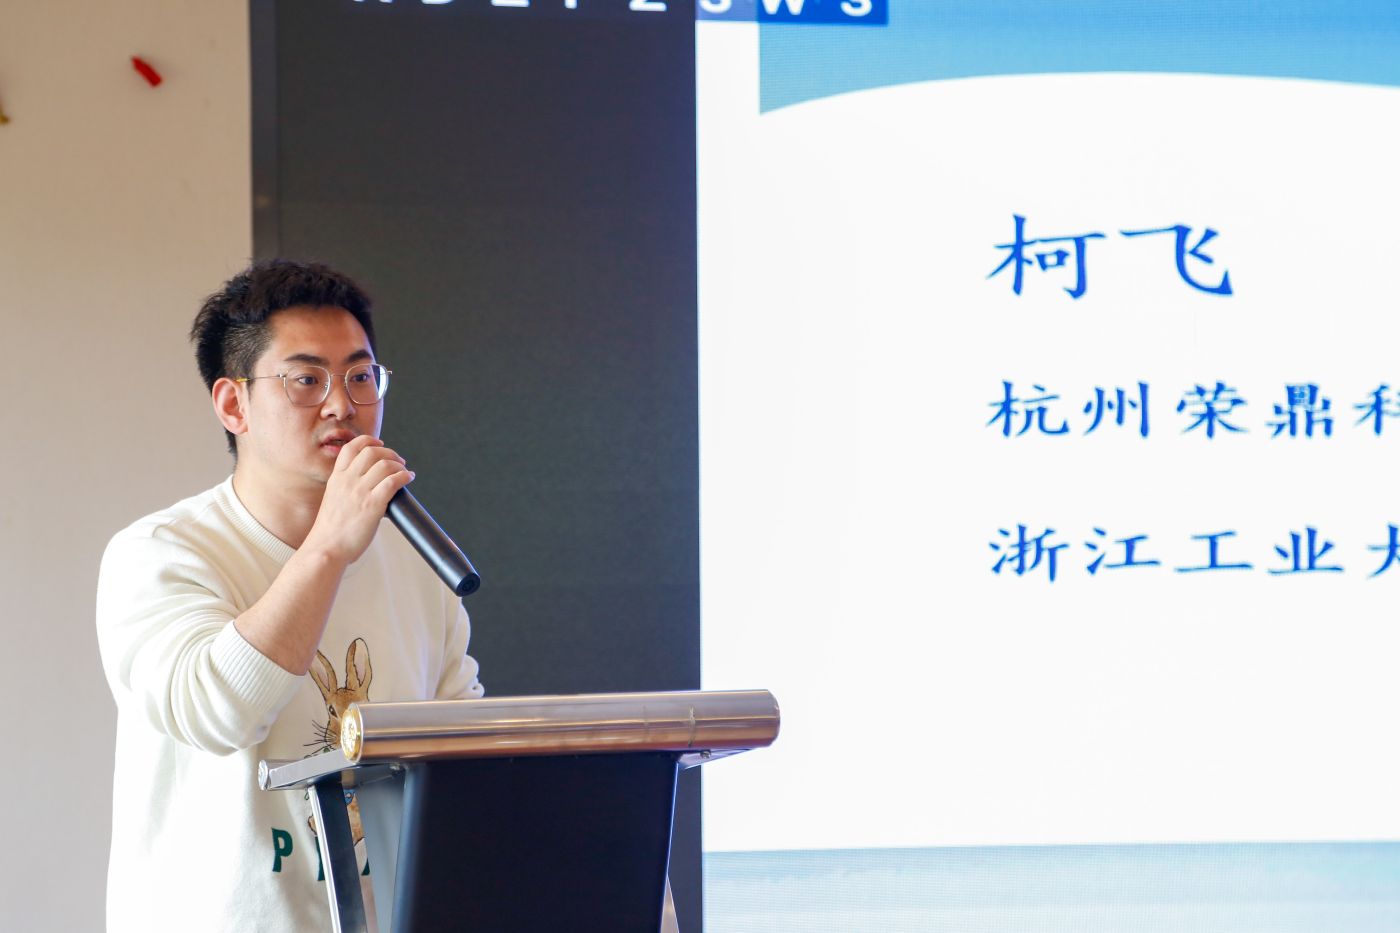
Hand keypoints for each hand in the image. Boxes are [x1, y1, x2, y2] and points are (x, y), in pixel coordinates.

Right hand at [303, 435, 413, 564]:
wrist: (327, 549)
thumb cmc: (331, 531)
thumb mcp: (333, 500)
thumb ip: (346, 488)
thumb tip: (367, 484)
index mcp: (336, 479)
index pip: (351, 447)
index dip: (368, 441)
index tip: (380, 444)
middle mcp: (347, 481)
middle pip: (372, 452)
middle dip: (389, 453)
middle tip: (398, 461)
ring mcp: (360, 492)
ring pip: (385, 464)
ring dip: (399, 465)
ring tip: (405, 471)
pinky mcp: (373, 505)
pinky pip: (394, 481)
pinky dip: (405, 476)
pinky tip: (409, 478)